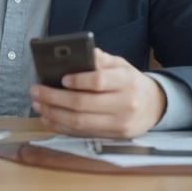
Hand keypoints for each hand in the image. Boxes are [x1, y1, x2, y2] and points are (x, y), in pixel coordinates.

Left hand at [30, 48, 165, 138]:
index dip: (77, 81)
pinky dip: (61, 126)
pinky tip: (48, 117)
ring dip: (53, 113)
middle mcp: (124, 104)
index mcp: (126, 81)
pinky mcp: (113, 137)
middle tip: (36, 91)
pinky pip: (82, 133)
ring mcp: (119, 124)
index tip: (61, 78)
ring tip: (37, 104)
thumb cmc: (131, 82)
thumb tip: (83, 54)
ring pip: (79, 122)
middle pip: (82, 104)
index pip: (98, 82)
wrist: (155, 106)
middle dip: (54, 98)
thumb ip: (101, 60)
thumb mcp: (121, 65)